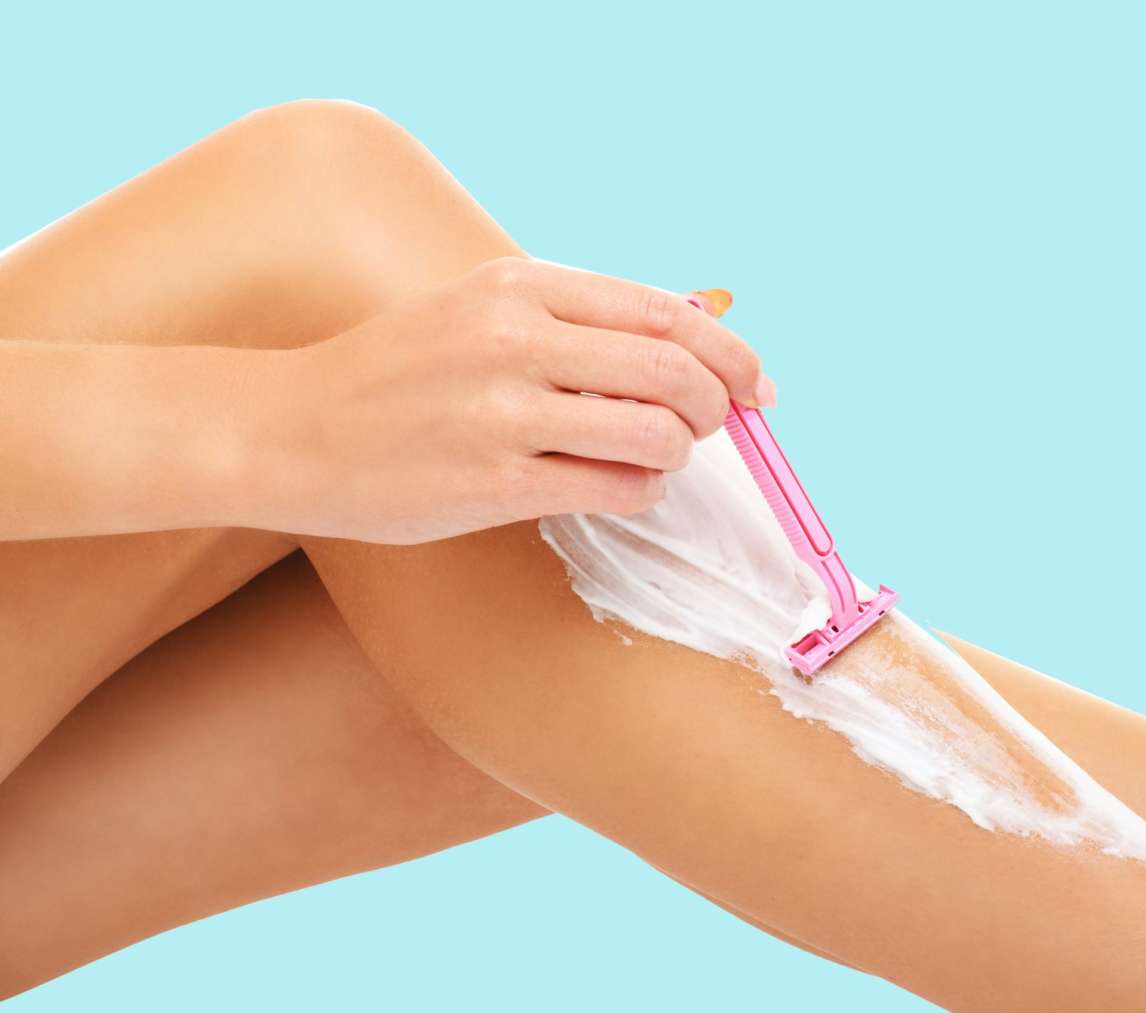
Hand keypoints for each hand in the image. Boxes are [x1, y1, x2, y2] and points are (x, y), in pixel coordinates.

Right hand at [256, 257, 772, 543]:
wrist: (289, 431)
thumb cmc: (396, 376)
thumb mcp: (477, 312)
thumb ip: (571, 320)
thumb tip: (687, 336)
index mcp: (517, 285)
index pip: (663, 311)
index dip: (729, 351)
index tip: (755, 383)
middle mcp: (514, 338)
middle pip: (673, 369)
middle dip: (714, 406)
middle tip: (712, 427)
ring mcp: (503, 413)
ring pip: (654, 432)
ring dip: (677, 453)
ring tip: (657, 458)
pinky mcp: (493, 484)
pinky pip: (614, 489)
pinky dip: (640, 491)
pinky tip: (620, 486)